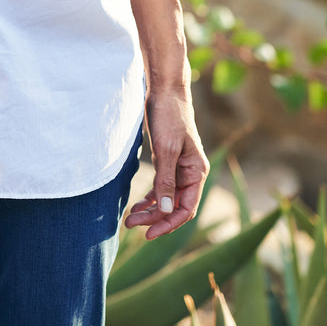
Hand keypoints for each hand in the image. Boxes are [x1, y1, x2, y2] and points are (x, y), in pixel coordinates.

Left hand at [124, 86, 208, 239]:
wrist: (164, 91)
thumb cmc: (169, 117)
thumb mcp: (167, 149)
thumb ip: (166, 180)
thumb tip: (167, 211)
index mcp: (197, 173)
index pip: (186, 209)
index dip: (169, 224)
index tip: (148, 234)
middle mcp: (190, 174)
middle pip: (175, 207)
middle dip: (155, 218)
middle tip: (130, 224)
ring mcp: (178, 169)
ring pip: (166, 199)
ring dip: (150, 210)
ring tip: (129, 219)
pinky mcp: (166, 162)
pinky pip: (160, 187)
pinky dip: (149, 198)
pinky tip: (137, 206)